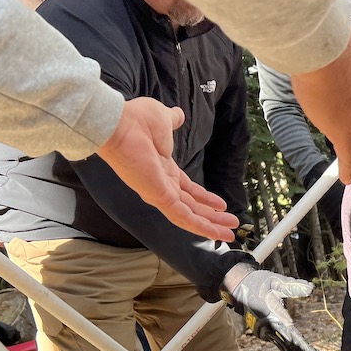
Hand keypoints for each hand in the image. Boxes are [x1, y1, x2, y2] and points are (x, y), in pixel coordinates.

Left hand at [98, 98, 239, 240]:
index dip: (205, 198)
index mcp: (163, 169)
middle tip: (230, 224)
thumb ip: (172, 121)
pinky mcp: (159, 197)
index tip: (221, 204)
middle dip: (212, 217)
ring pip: (189, 216)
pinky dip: (199, 227)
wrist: (119, 124)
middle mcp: (162, 184)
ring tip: (229, 235)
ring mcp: (159, 192)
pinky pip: (182, 217)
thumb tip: (178, 115)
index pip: (188, 189)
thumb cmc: (136, 120)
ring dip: (210, 227)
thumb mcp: (163, 120)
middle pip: (192, 206)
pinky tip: (215, 234)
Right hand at [221, 259, 326, 350]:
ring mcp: (264, 332)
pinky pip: (280, 344)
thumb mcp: (276, 281)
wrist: (239, 287)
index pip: (293, 337)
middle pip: (290, 347)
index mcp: (272, 317)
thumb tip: (311, 288)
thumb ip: (293, 286)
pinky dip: (292, 349)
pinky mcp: (264, 333)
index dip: (306, 348)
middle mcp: (268, 328)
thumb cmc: (260, 283)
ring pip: (285, 348)